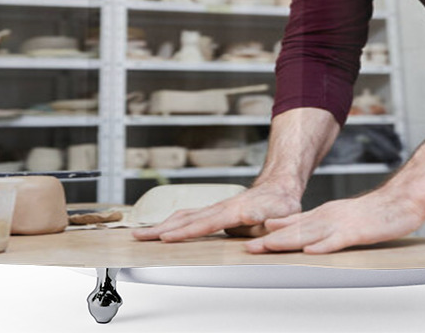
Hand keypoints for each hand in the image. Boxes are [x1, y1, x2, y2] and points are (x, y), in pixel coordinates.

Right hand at [131, 182, 301, 241]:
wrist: (281, 186)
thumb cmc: (283, 204)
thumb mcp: (284, 215)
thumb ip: (269, 222)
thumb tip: (253, 227)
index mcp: (237, 210)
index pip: (207, 223)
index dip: (186, 231)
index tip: (166, 237)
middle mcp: (223, 207)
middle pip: (188, 218)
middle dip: (162, 228)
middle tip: (140, 237)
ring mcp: (217, 208)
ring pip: (186, 216)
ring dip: (163, 225)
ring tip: (141, 234)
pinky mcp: (215, 211)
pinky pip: (190, 217)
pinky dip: (173, 223)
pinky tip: (161, 229)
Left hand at [244, 190, 424, 253]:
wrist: (403, 199)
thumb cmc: (377, 212)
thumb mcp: (345, 217)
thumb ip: (325, 226)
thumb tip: (305, 238)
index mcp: (327, 213)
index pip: (294, 223)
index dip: (272, 231)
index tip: (251, 237)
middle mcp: (330, 215)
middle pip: (296, 229)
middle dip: (271, 239)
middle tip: (249, 247)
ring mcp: (343, 222)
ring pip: (310, 233)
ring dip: (288, 240)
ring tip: (268, 247)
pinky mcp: (358, 231)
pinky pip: (338, 240)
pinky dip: (323, 246)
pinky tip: (310, 251)